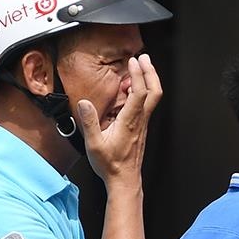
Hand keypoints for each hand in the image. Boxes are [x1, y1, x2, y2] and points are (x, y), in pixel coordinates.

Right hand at [78, 54, 161, 187]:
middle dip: (150, 72)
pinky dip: (144, 91)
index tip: (133, 61)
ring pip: (153, 97)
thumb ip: (89, 122)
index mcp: (130, 122)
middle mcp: (139, 121)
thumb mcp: (94, 144)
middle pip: (154, 91)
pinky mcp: (141, 127)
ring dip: (149, 79)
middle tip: (143, 58)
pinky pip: (147, 104)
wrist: (124, 181)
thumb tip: (84, 102)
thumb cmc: (111, 165)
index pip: (139, 93)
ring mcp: (142, 124)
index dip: (138, 75)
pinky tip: (133, 89)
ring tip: (140, 67)